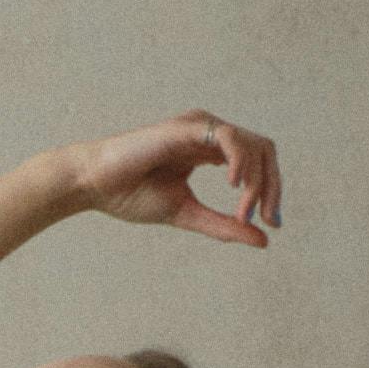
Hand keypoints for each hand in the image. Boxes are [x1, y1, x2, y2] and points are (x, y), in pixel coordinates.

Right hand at [66, 110, 280, 245]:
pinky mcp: (187, 127)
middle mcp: (209, 135)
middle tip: (267, 218)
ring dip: (257, 181)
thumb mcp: (187, 214)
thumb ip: (223, 225)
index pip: (258, 163)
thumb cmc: (131, 195)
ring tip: (244, 210)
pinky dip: (240, 160)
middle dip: (273, 186)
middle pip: (264, 151)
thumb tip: (263, 239)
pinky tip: (233, 184)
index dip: (271, 191)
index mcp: (209, 151)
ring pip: (253, 145)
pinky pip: (229, 138)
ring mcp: (199, 127)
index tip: (270, 223)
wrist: (95, 185)